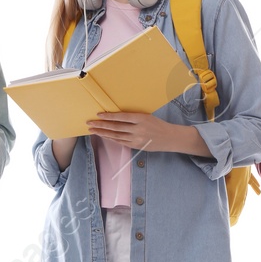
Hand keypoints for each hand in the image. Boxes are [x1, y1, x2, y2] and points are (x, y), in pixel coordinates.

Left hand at [86, 112, 209, 156]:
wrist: (170, 138)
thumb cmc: (158, 124)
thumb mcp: (147, 116)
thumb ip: (132, 117)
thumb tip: (116, 117)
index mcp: (141, 118)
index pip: (121, 117)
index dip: (109, 116)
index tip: (99, 115)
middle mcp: (138, 129)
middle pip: (115, 127)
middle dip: (101, 125)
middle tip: (90, 124)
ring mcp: (137, 139)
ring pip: (116, 136)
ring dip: (103, 133)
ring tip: (93, 131)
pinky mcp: (137, 146)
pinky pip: (121, 142)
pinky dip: (112, 139)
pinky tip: (105, 136)